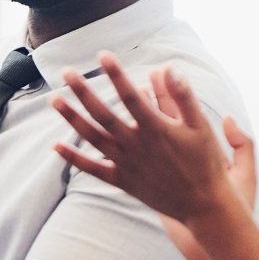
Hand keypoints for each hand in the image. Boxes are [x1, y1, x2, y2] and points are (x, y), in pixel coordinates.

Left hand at [49, 52, 245, 223]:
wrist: (203, 204)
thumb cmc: (205, 161)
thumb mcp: (201, 126)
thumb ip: (183, 96)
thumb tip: (168, 67)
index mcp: (156, 129)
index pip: (130, 96)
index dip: (116, 74)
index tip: (102, 55)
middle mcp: (137, 146)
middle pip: (103, 115)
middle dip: (83, 92)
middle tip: (66, 71)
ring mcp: (127, 165)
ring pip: (93, 138)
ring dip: (72, 118)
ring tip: (54, 99)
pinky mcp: (122, 182)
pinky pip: (93, 169)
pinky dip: (73, 158)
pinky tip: (55, 145)